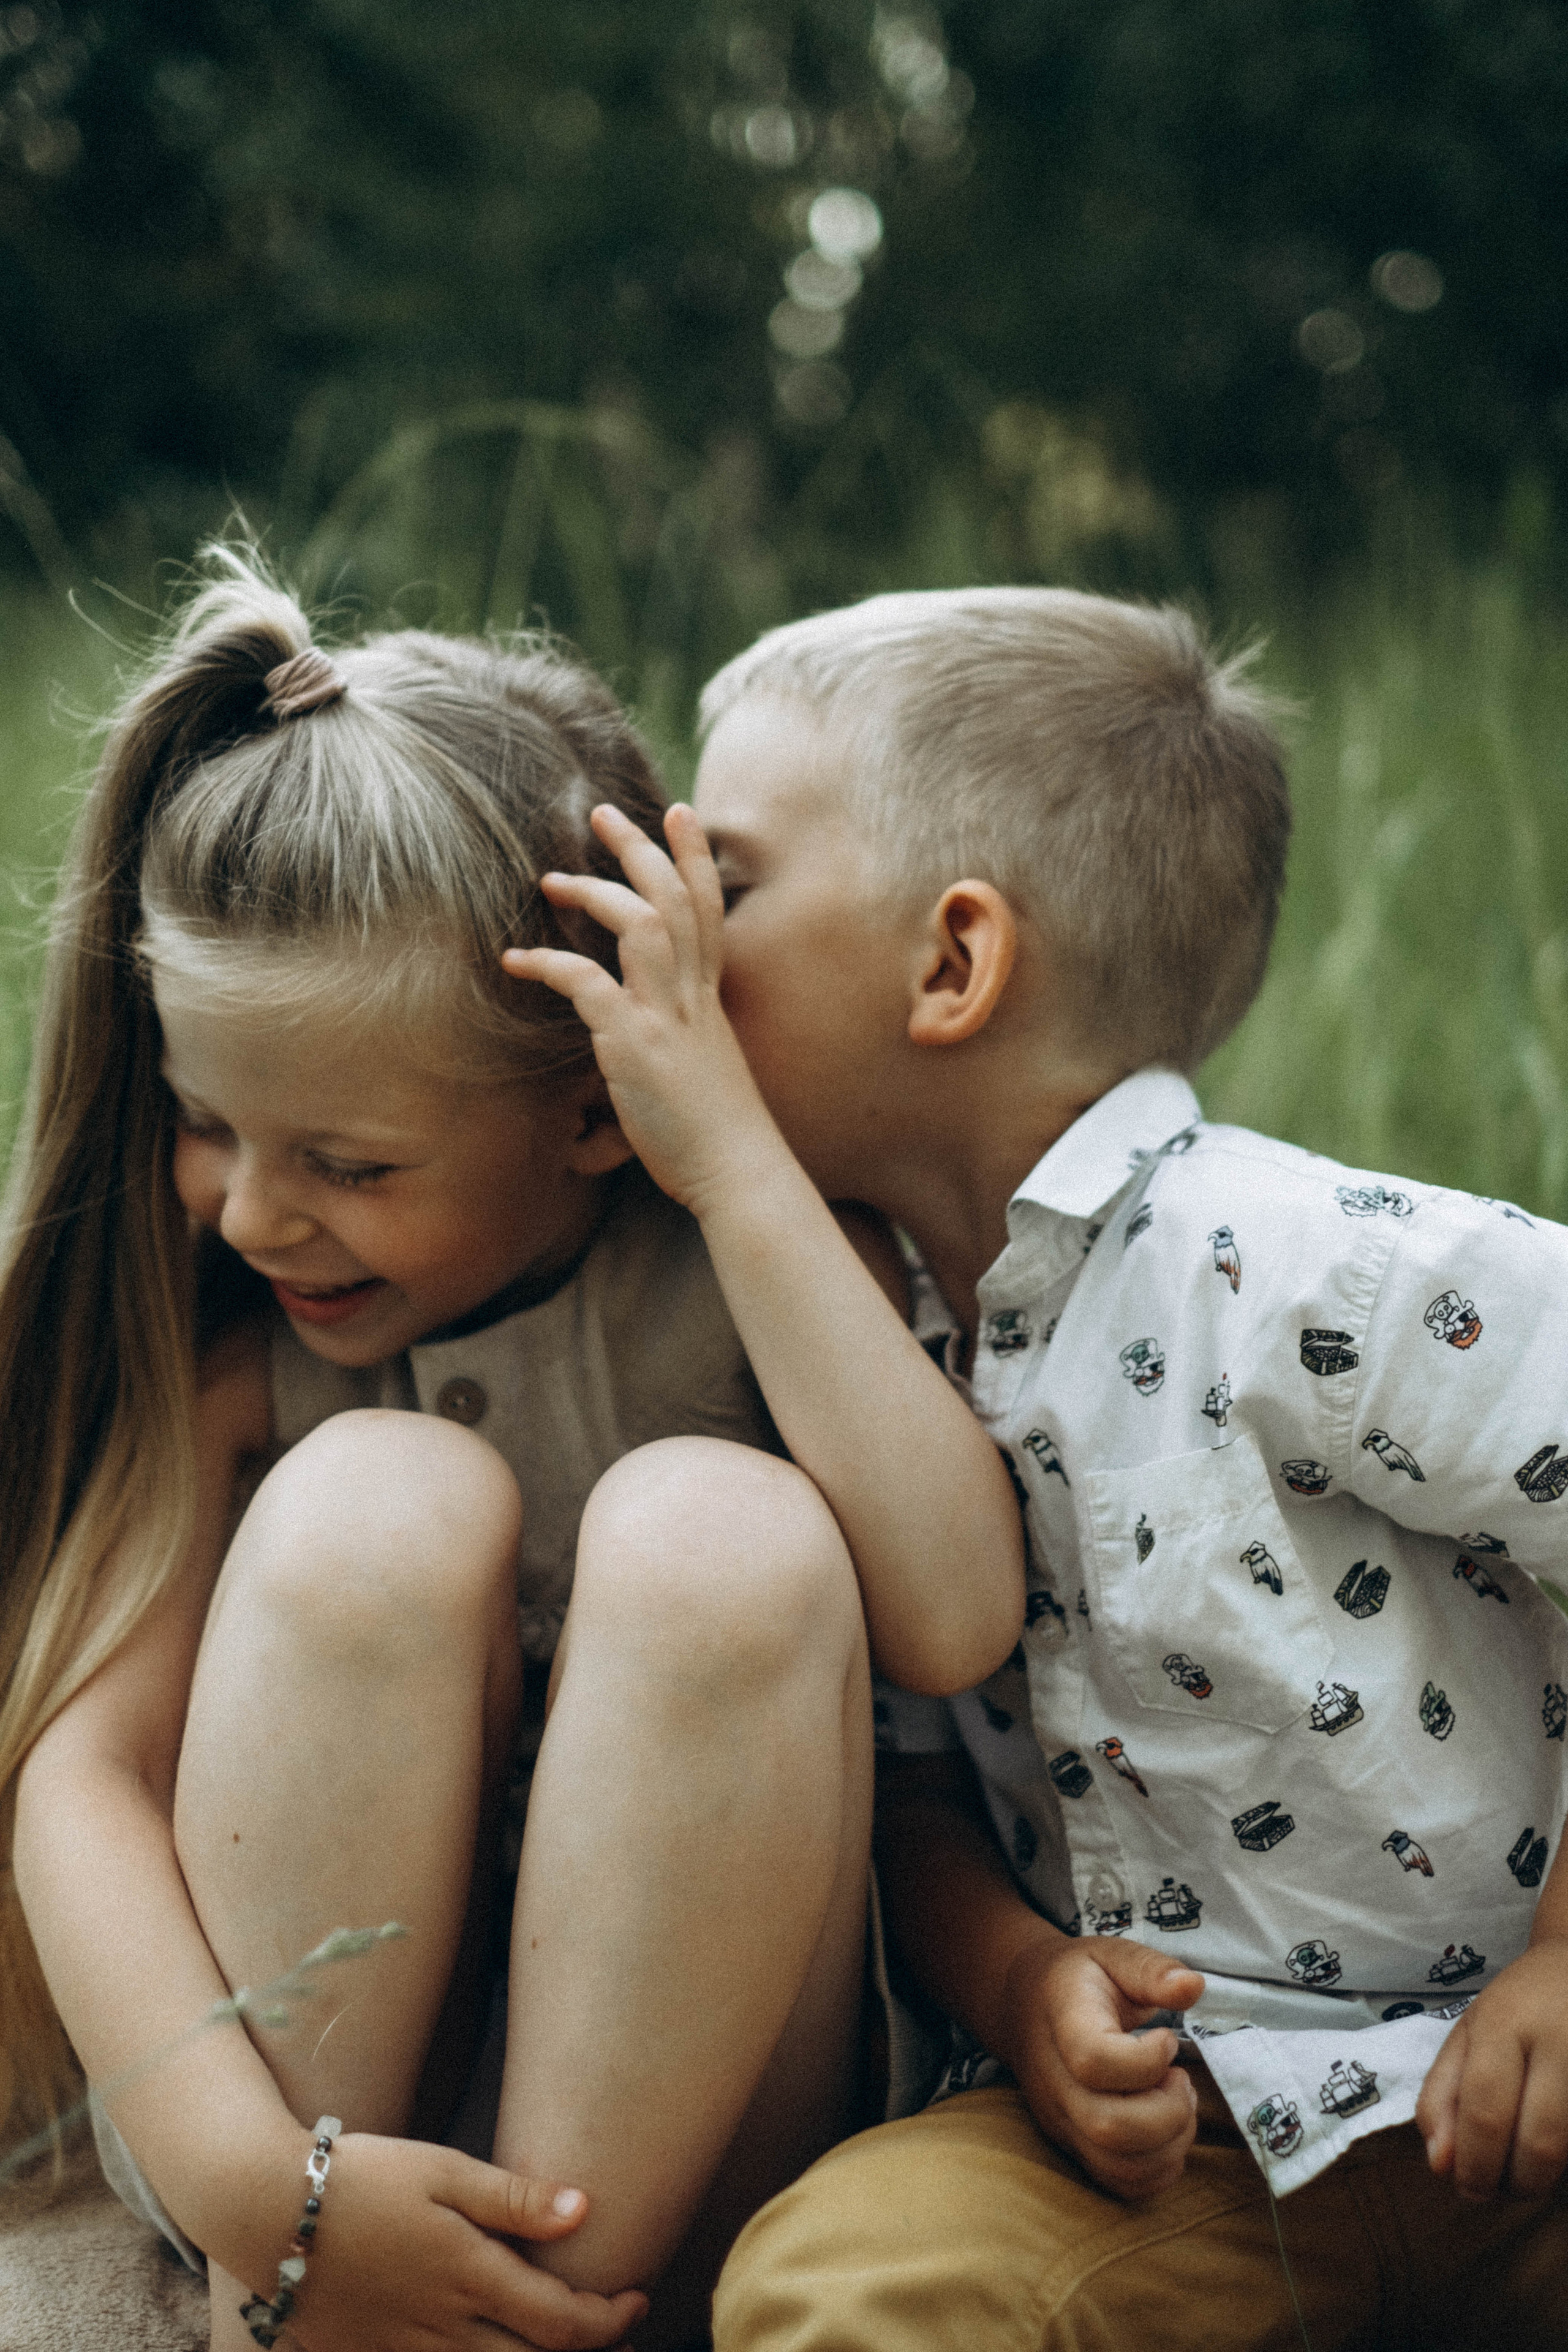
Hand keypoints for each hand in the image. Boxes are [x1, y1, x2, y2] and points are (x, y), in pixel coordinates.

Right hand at [286, 2134, 647, 2350]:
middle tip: (624, 2343)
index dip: (609, 2321)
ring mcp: (405, 2351)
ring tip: (570, 2351)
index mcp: (469, 2275)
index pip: (562, 2323)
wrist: (268, 2211)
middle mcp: (443, 2326)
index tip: (636, 2302)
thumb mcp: (442, 2168)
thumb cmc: (363, 2176)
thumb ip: (512, 2197)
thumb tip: (585, 2210)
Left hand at [502, 804, 779, 1217]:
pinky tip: (516, 962)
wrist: (740, 1172)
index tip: (679, 812)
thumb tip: (643, 1034)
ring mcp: (667, 1015)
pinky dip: (550, 965)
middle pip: (674, 898)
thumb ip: (676, 1037)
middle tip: (601, 812)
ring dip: (595, 892)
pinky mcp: (637, 1044)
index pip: (708, 909)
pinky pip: (589, 984)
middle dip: (640, 848)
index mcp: (709, 999)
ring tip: (551, 879)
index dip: (694, 856)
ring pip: (642, 922)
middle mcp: (693, 996)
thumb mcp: (702, 1068)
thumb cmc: (717, 1135)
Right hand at [998, 1935, 1204, 2200]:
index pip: (1094, 2061)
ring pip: (1117, 2166)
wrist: (1024, 2005)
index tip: (1166, 2038)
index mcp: (1063, 2022)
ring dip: (1170, 2144)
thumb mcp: (1112, 1954)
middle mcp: (1054, 2080)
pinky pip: (1120, 2184)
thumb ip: (1151, 1970)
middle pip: (1108, 2128)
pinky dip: (1159, 2170)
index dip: (1145, 2060)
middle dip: (1169, 2112)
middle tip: (1180, 2080)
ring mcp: (1060, 2119)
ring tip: (1177, 2103)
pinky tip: (1167, 2129)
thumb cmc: (1080, 1979)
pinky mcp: (1072, 2145)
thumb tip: (1193, 1987)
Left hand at [1417, 1939, 1567, 2200]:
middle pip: (1539, 2143)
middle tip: (1501, 2189)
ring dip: (1545, 2180)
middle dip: (1515, 2184)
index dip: (1476, 2166)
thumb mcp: (1467, 2034)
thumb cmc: (1519, 2006)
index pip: (1486, 2111)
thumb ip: (1441, 2096)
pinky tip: (1557, 2151)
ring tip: (1526, 2170)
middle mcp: (1558, 2039)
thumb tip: (1439, 2166)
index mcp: (1504, 2023)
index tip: (1469, 2190)